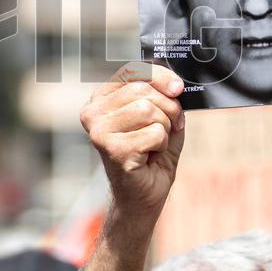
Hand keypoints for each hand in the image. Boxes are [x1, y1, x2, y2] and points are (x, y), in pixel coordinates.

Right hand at [70, 63, 184, 270]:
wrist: (143, 199)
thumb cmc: (151, 156)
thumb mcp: (161, 117)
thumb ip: (164, 95)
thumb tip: (174, 82)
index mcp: (101, 98)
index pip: (132, 71)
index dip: (160, 75)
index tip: (178, 88)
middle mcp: (93, 111)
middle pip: (143, 90)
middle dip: (168, 109)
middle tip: (167, 129)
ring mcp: (99, 131)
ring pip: (149, 110)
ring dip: (163, 130)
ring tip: (153, 145)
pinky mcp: (111, 149)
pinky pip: (154, 133)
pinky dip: (161, 146)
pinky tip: (148, 157)